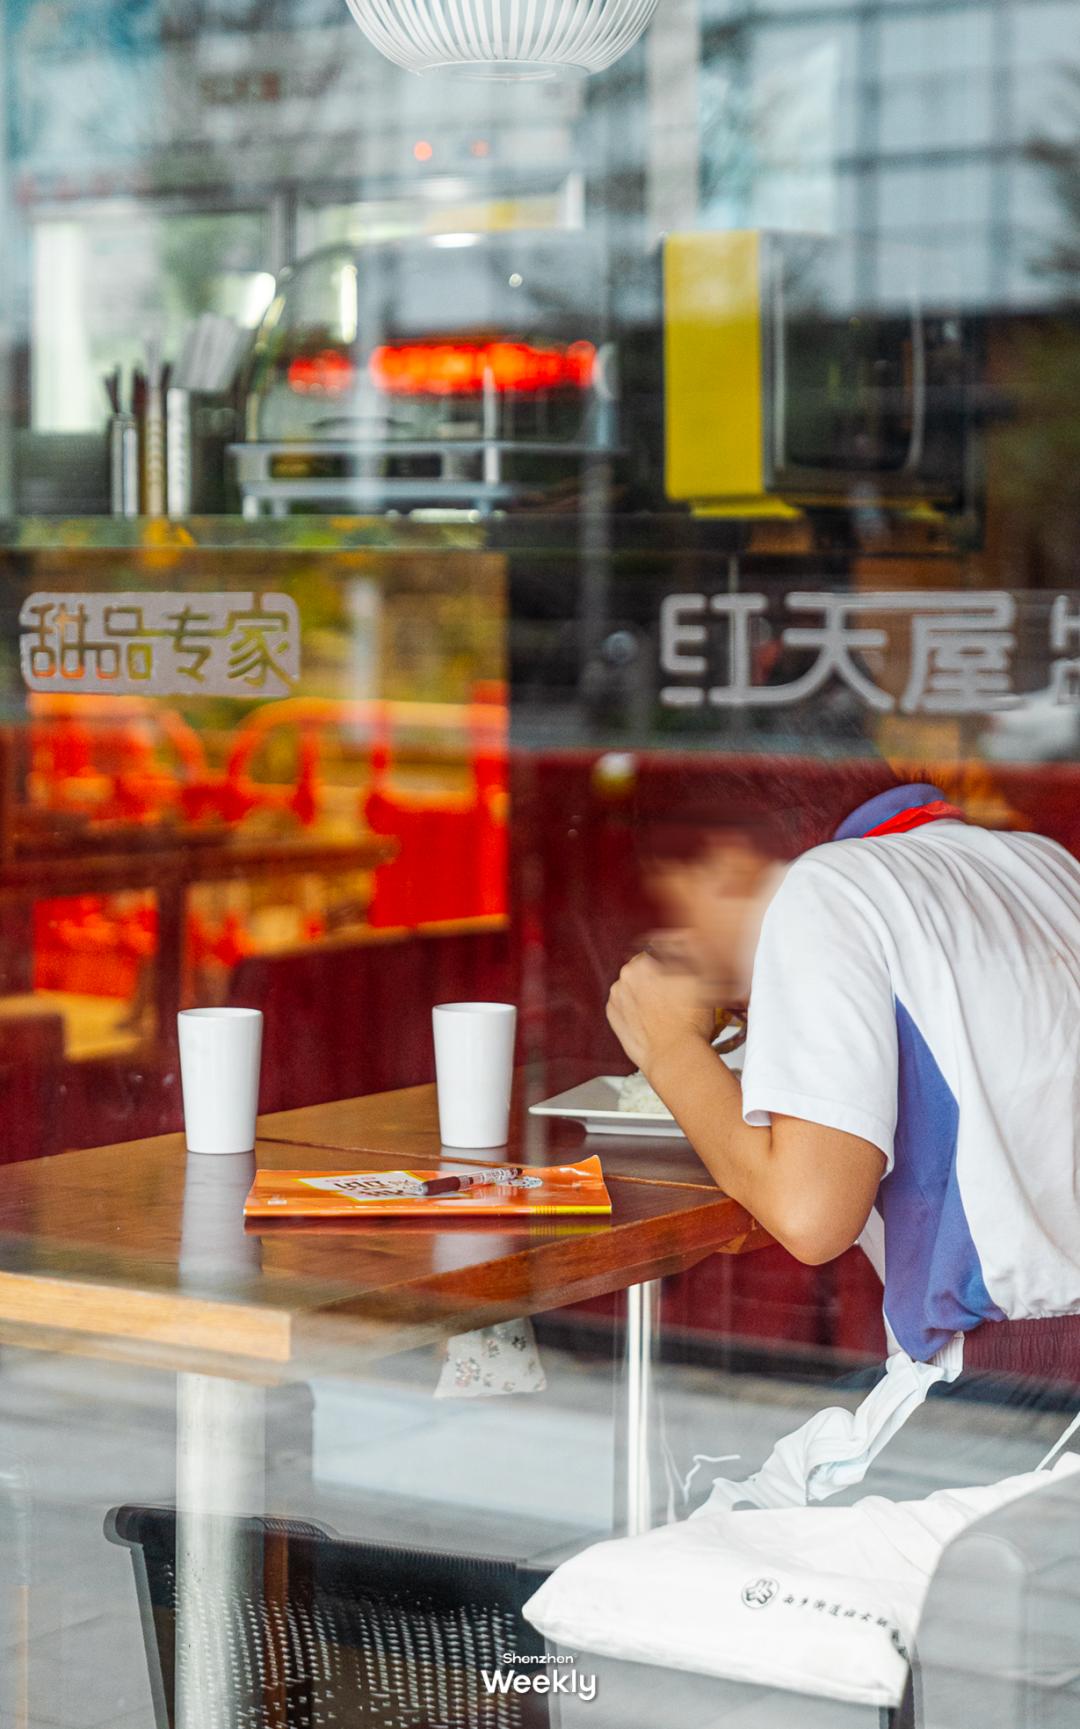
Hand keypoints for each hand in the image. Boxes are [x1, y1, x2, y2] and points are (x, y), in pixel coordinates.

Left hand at [606, 951, 714, 1078]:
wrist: (675, 1055)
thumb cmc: (689, 1021)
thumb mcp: (700, 977)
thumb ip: (687, 955)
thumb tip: (684, 946)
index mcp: (643, 963)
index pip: (656, 954)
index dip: (669, 966)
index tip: (676, 976)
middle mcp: (625, 978)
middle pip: (642, 972)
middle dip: (655, 981)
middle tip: (673, 997)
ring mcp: (616, 998)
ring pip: (632, 990)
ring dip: (645, 996)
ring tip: (664, 1012)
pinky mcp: (613, 1018)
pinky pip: (624, 1007)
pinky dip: (635, 1011)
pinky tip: (651, 1020)